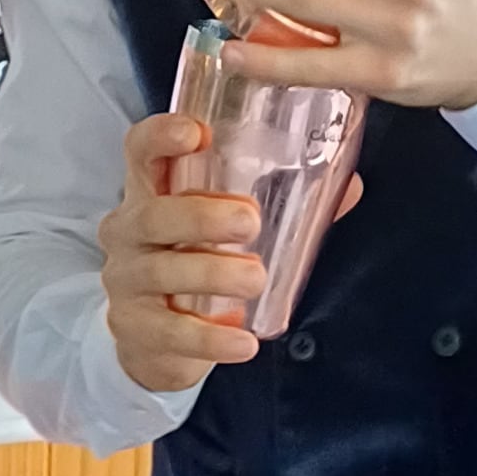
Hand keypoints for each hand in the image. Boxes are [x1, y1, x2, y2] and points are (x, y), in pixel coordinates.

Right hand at [100, 112, 265, 392]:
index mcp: (151, 193)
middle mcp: (129, 232)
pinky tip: (243, 343)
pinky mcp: (135, 330)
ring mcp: (126, 282)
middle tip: (249, 221)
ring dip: (213, 274)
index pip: (141, 151)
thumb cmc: (192, 263)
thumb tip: (350, 186)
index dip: (161, 136)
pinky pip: (171, 333)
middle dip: (201, 216)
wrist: (151, 339)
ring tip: (255, 279)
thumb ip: (280, 204)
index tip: (196, 132)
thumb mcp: (220, 229)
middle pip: (153, 215)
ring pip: (162, 271)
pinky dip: (210, 339)